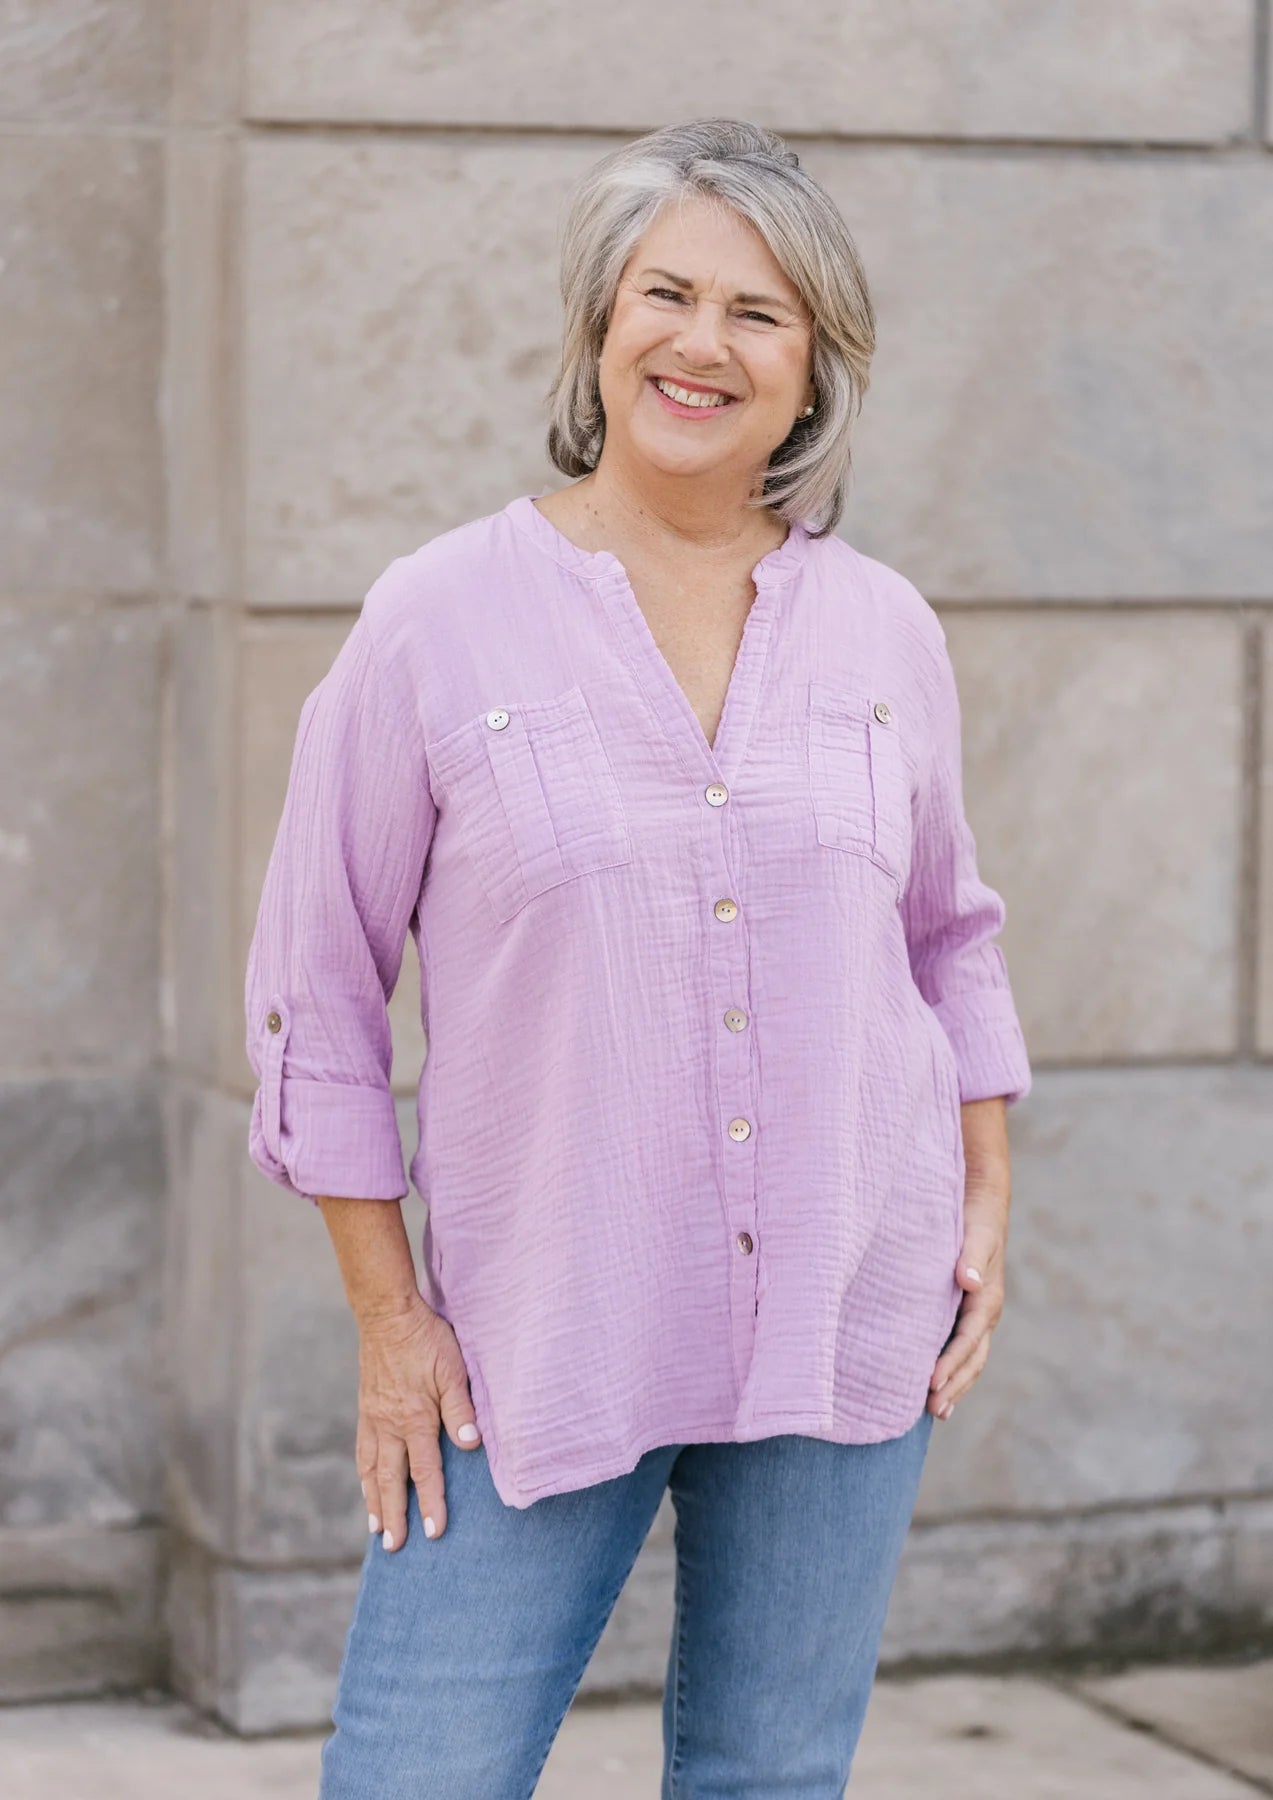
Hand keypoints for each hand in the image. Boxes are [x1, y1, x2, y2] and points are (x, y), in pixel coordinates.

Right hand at [355, 1296, 480, 1551]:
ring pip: (372, 1469)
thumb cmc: (426, 1339)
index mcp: (415, 1419)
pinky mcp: (366, 1407)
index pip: (425, 1471)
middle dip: (395, 1515)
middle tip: (394, 1546)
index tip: (433, 1534)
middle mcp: (389, 1425)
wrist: (386, 1313)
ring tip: (376, 1527)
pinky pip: (362, 1449)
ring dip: (374, 1500)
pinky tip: (366, 1483)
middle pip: (391, 1480)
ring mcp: (374, 1417)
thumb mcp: (453, 1369)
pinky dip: (364, 1473)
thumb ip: (462, 1409)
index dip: (431, 1503)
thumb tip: (471, 1447)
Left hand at [928, 1180, 1008, 1421]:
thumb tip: (967, 1280)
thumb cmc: (975, 1218)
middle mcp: (984, 1312)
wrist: (982, 1203)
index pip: (968, 1339)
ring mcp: (976, 1315)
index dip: (951, 1362)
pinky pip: (960, 1348)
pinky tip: (934, 1386)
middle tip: (933, 1409)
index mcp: (987, 1298)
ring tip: (935, 1410)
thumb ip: (970, 1255)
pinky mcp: (964, 1312)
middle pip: (972, 1358)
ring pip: (969, 1359)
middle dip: (955, 1385)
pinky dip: (951, 1369)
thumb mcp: (975, 1232)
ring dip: (955, 1384)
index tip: (931, 1382)